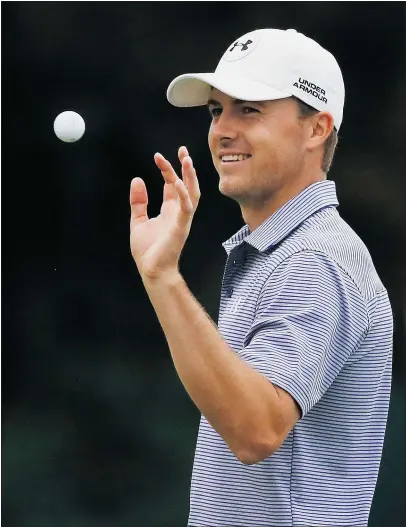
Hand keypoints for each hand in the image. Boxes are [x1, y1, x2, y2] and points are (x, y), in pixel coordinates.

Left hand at [129, 146, 199, 280]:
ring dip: (190, 177)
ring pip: (192, 193)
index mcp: (169, 210)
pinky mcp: (181, 227)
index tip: (159, 156)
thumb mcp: (138, 220)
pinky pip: (186, 208)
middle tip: (182, 150)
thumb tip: (137, 180)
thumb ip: (139, 201)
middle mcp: (178, 212)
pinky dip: (184, 195)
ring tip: (186, 160)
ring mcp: (182, 218)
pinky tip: (178, 183)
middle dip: (185, 167)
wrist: (151, 270)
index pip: (172, 184)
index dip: (167, 169)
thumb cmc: (148, 250)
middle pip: (186, 184)